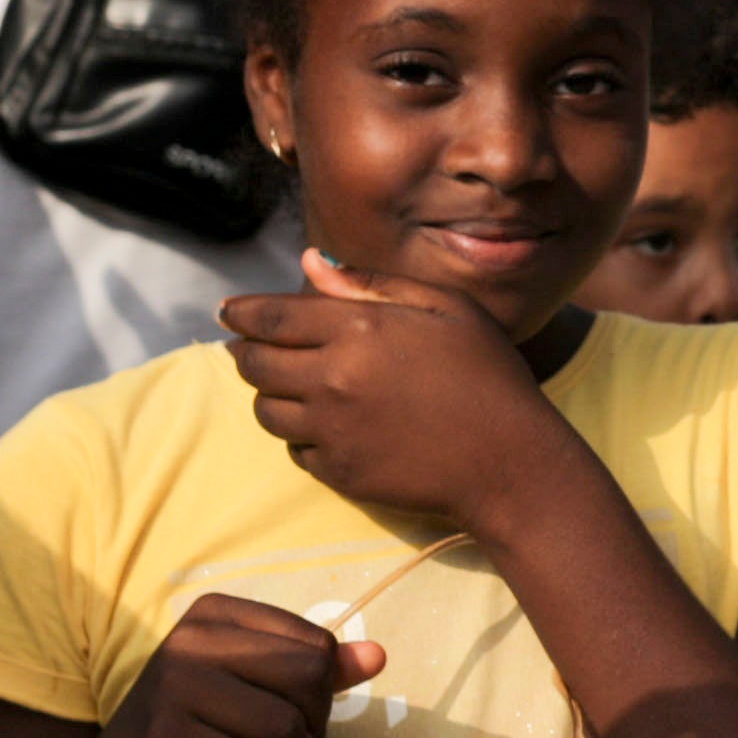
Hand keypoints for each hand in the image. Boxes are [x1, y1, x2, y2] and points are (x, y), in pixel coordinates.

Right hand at [71, 591, 382, 737]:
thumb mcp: (255, 696)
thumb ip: (313, 674)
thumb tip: (377, 655)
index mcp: (217, 615)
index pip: (315, 646)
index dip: (322, 697)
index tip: (300, 727)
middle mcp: (190, 639)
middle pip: (306, 679)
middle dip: (314, 735)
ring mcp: (170, 687)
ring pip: (281, 728)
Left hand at [223, 253, 555, 533]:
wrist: (510, 463)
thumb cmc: (488, 376)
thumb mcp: (445, 308)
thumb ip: (372, 284)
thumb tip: (309, 265)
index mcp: (358, 329)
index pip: (269, 317)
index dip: (241, 313)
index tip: (228, 312)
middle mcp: (333, 379)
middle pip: (254, 365)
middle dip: (247, 352)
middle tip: (255, 350)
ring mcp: (332, 431)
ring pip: (266, 411)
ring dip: (271, 396)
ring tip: (295, 388)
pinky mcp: (338, 472)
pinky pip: (295, 451)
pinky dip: (303, 436)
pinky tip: (331, 427)